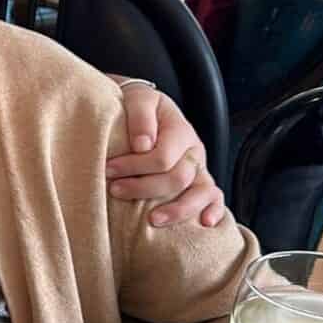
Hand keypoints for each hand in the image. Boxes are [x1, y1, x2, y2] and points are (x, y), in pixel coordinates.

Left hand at [106, 82, 225, 227]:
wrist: (145, 109)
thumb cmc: (137, 107)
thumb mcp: (138, 100)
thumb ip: (141, 117)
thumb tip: (143, 145)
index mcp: (180, 130)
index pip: (163, 157)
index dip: (135, 166)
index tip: (108, 170)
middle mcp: (193, 151)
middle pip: (178, 178)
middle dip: (144, 188)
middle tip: (115, 190)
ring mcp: (199, 168)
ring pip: (201, 192)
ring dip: (178, 209)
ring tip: (153, 220)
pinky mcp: (200, 182)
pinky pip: (215, 198)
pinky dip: (214, 210)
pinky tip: (205, 223)